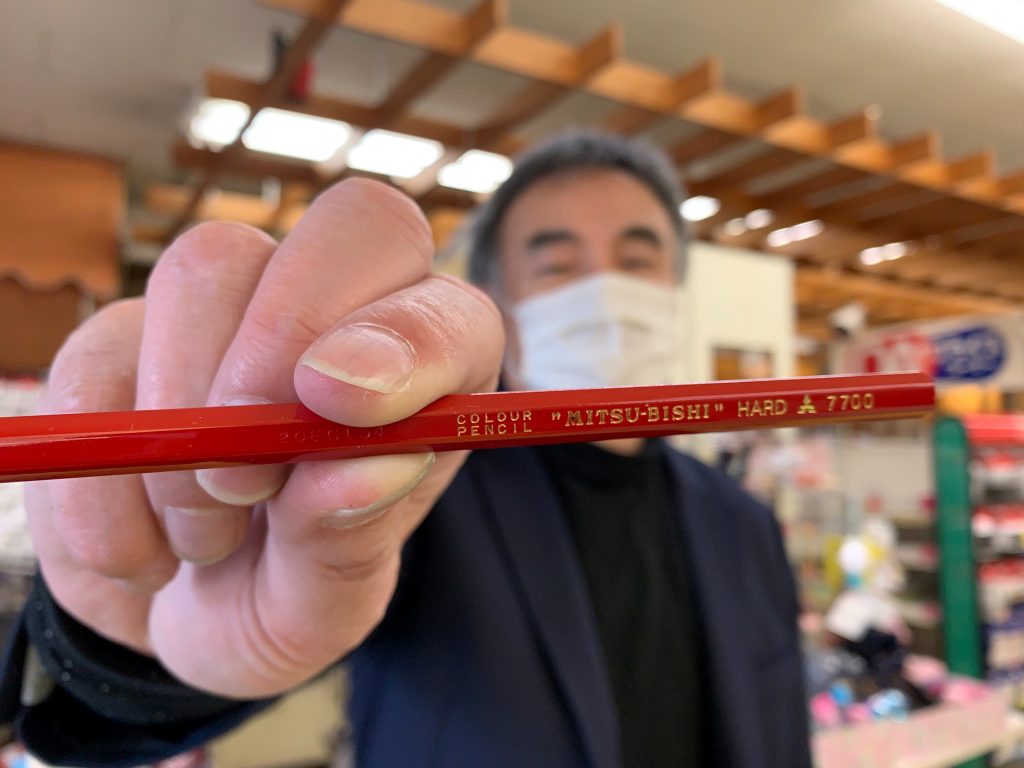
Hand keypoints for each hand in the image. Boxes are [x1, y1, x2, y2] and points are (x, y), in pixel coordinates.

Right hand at [26, 179, 503, 697]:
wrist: (179, 613)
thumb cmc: (285, 594)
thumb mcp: (328, 606)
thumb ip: (349, 544)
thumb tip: (361, 470)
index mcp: (429, 378)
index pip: (445, 308)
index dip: (401, 338)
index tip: (340, 405)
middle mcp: (343, 315)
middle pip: (343, 227)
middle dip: (282, 341)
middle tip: (243, 476)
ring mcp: (233, 310)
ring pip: (208, 269)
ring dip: (188, 426)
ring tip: (207, 540)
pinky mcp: (126, 337)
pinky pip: (96, 355)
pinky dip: (101, 475)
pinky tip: (140, 553)